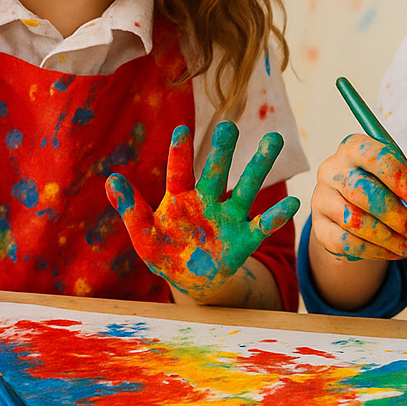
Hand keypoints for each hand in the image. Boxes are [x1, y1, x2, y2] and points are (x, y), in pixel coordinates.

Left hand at [105, 122, 299, 302]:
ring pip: (246, 187)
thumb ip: (130, 208)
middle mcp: (207, 201)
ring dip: (259, 165)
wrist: (190, 280)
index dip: (180, 152)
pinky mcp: (244, 239)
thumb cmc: (164, 252)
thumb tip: (111, 178)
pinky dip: (277, 216)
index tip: (181, 130)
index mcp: (180, 197)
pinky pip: (262, 225)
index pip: (180, 171)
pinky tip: (295, 203)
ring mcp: (228, 218)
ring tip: (273, 139)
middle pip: (217, 171)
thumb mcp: (143, 234)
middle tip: (229, 125)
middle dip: (223, 149)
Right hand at [308, 134, 406, 261]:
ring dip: (388, 238)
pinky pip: (344, 242)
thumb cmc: (387, 186)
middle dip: (396, 215)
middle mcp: (333, 169)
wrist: (361, 210)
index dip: (402, 180)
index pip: (376, 158)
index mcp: (356, 147)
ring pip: (353, 220)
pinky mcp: (319, 227)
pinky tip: (393, 251)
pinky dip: (374, 251)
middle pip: (362, 192)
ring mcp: (322, 198)